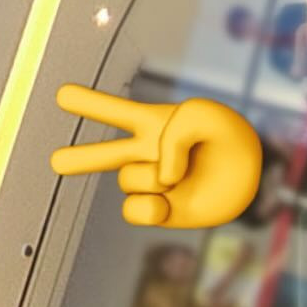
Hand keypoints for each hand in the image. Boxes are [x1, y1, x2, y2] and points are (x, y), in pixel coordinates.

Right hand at [51, 83, 262, 226]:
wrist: (251, 172)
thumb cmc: (227, 135)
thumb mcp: (204, 115)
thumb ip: (174, 136)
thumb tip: (159, 175)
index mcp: (153, 122)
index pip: (114, 111)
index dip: (87, 102)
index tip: (61, 94)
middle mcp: (146, 153)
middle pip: (104, 154)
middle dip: (79, 158)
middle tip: (55, 160)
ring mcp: (152, 183)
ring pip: (128, 178)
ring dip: (153, 175)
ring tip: (179, 173)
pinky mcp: (160, 212)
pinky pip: (135, 210)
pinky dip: (151, 206)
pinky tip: (169, 201)